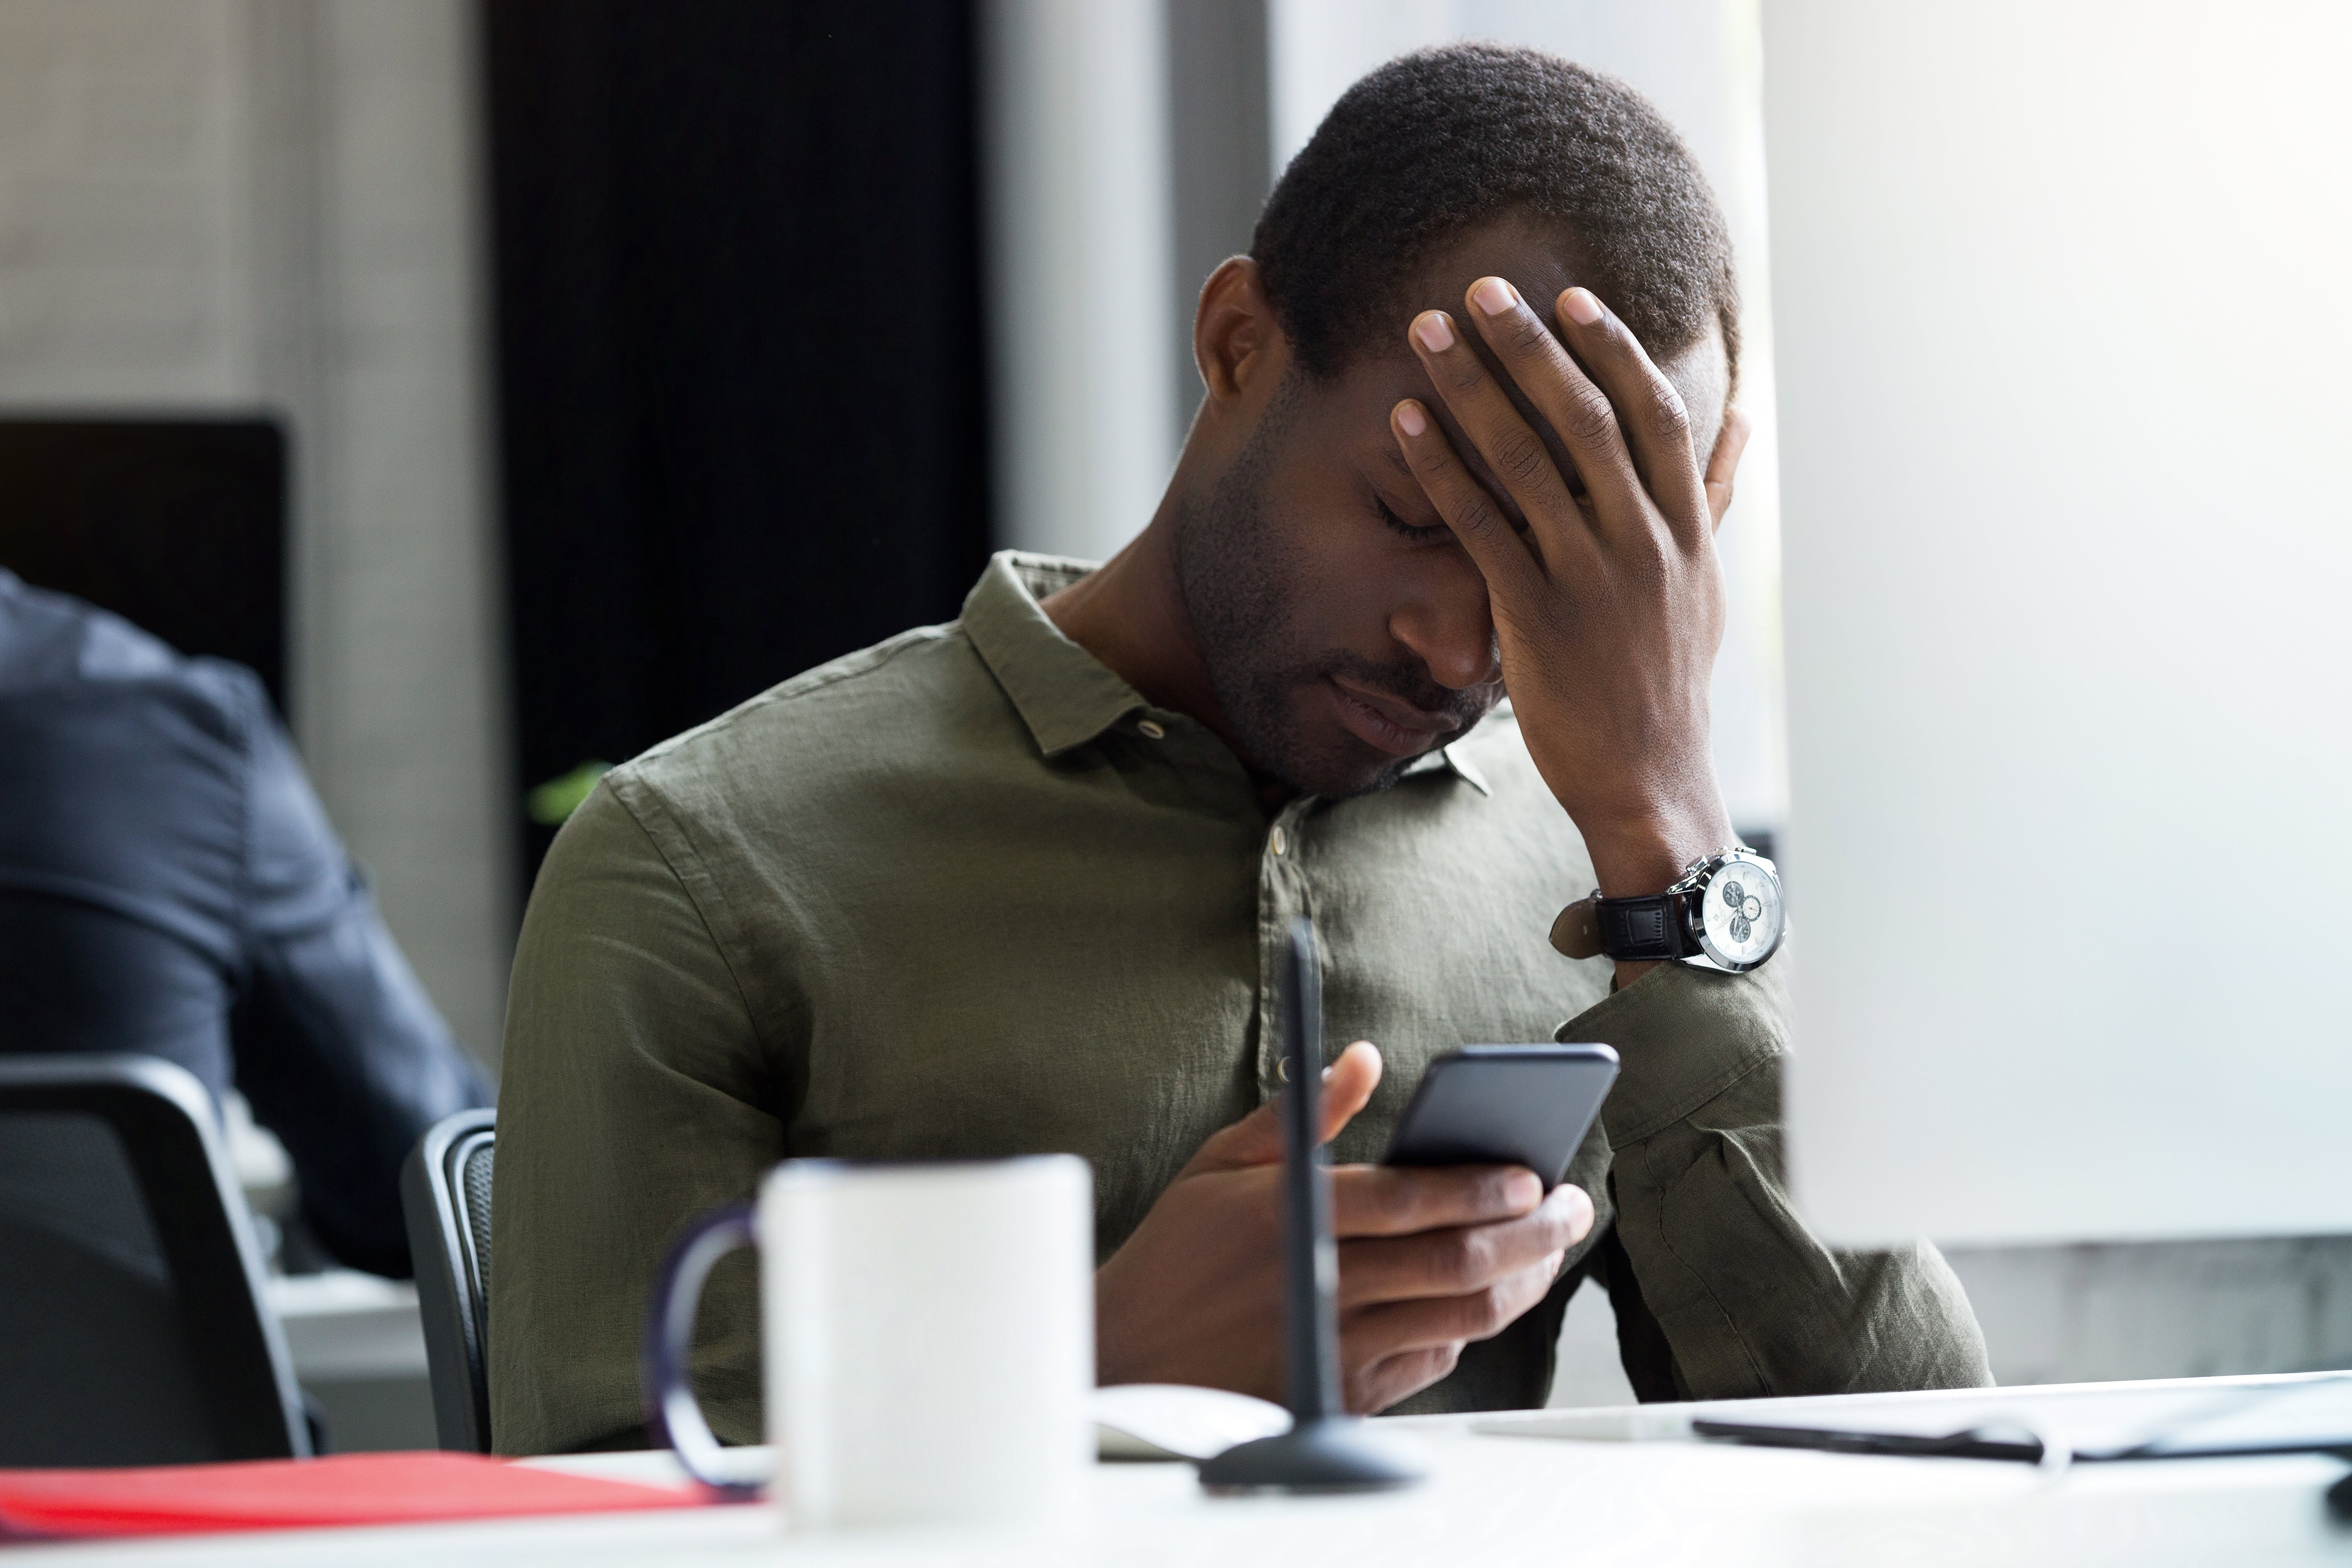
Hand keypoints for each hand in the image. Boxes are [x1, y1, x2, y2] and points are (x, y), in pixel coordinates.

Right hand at [1095, 1041, 1595, 1412]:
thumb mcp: (1222, 1165)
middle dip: (1533, 1232)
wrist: (1126, 1357)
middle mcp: (1319, 1284)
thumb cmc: (1177, 1252)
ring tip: (1550, 1250)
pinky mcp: (1341, 1394)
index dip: (1480, 1187)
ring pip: (1460, 1316)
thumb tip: (1363, 1057)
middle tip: (1573, 1207)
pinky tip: (1486, 1296)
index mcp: (1289, 1216)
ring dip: (1522, 1281)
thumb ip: (1303, 1112)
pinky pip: (1433, 1361)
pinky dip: (1472, 1328)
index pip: (1409, 1201)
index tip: (1532, 1173)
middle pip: (1455, 1261)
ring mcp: (1334, 1345)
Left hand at [1390, 280, 1750, 898]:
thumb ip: (1715, 496)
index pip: (1655, 416)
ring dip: (1473, 387)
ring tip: (1427, 332)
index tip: (1573, 297)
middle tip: (1481, 290)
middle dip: (1532, 347)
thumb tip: (1740, 421)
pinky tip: (1404, 420)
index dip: (1614, 351)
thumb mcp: (1706, 581)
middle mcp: (1644, 542)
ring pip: (1528, 460)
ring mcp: (1590, 578)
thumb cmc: (1668, 675)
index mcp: (1686, 529)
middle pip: (1588, 419)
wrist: (1649, 777)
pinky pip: (1480, 524)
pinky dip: (1441, 466)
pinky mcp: (1536, 616)